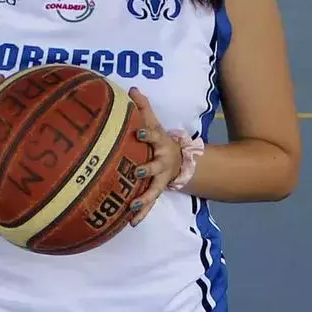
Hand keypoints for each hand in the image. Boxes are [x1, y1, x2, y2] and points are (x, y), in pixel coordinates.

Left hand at [127, 87, 182, 225]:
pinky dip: (142, 214)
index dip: (147, 135)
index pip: (153, 137)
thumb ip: (143, 109)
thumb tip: (132, 88)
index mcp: (159, 144)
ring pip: (153, 190)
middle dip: (147, 169)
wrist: (179, 161)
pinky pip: (149, 204)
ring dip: (144, 198)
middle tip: (137, 171)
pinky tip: (132, 223)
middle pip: (155, 167)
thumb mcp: (154, 124)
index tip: (138, 134)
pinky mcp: (156, 192)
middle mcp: (161, 163)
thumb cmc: (158, 140)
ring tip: (132, 205)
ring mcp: (160, 180)